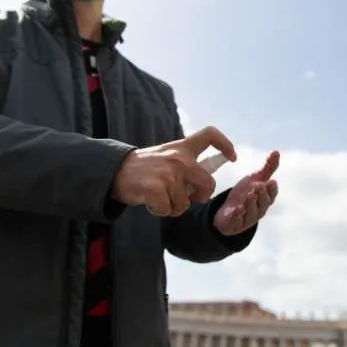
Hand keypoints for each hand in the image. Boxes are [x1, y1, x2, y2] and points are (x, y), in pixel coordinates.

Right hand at [111, 126, 235, 215]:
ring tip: (159, 196)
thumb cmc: (144, 167)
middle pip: (208, 184)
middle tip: (188, 198)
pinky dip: (160, 211)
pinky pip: (168, 211)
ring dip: (173, 206)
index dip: (225, 144)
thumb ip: (186, 163)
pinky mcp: (156, 189)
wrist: (114, 171)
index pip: (210, 135)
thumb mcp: (167, 155)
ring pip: (184, 204)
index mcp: (182, 148)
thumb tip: (205, 183)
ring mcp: (168, 174)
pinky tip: (151, 201)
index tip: (232, 156)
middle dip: (201, 196)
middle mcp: (179, 159)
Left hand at [213, 151, 279, 235]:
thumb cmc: (246, 194)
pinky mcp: (235, 223)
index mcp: (266, 199)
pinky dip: (238, 215)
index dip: (272, 189)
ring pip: (252, 212)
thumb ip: (267, 168)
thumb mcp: (255, 179)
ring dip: (251, 204)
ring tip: (250, 195)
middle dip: (262, 195)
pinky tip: (238, 208)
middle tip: (259, 186)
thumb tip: (276, 151)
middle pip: (263, 203)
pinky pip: (238, 220)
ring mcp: (248, 218)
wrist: (228, 211)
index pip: (272, 194)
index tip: (271, 181)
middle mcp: (259, 209)